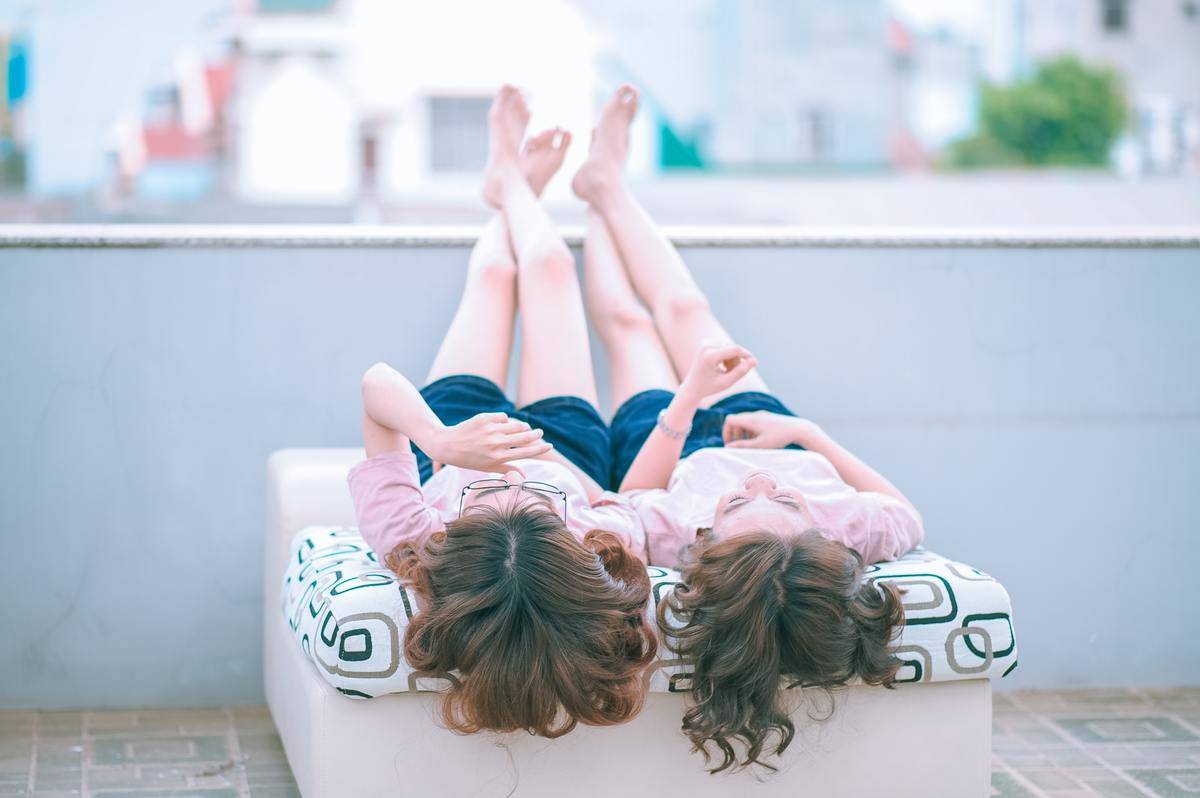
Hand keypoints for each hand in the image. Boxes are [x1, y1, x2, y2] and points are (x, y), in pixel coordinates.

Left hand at [427, 412, 551, 472]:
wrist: (447, 444)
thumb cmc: (468, 459)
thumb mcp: (487, 468)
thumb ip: (506, 470)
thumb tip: (524, 476)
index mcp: (498, 458)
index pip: (526, 452)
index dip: (540, 449)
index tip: (549, 445)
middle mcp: (496, 444)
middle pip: (524, 437)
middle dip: (535, 435)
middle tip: (540, 433)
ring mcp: (491, 430)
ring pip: (516, 425)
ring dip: (523, 426)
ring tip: (525, 427)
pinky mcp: (485, 418)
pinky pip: (503, 417)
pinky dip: (505, 420)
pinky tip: (502, 424)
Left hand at [679, 343, 758, 403]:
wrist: (692, 386)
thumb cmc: (709, 387)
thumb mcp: (726, 383)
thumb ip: (740, 372)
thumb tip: (754, 360)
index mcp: (709, 356)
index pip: (735, 349)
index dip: (747, 355)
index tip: (755, 364)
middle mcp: (706, 345)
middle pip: (733, 348)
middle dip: (737, 361)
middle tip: (732, 373)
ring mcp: (705, 342)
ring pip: (730, 347)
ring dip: (732, 359)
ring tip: (726, 371)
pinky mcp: (706, 342)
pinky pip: (724, 346)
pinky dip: (727, 356)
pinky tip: (722, 366)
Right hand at [722, 411, 820, 449]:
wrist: (798, 429)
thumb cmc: (779, 437)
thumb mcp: (759, 445)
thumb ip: (743, 446)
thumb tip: (728, 447)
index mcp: (750, 420)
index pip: (729, 420)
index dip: (726, 432)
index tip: (730, 444)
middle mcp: (754, 415)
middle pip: (736, 421)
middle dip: (734, 434)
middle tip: (738, 447)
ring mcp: (761, 415)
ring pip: (745, 422)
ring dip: (743, 433)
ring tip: (748, 445)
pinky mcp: (768, 418)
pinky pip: (753, 422)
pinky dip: (751, 431)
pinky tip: (758, 441)